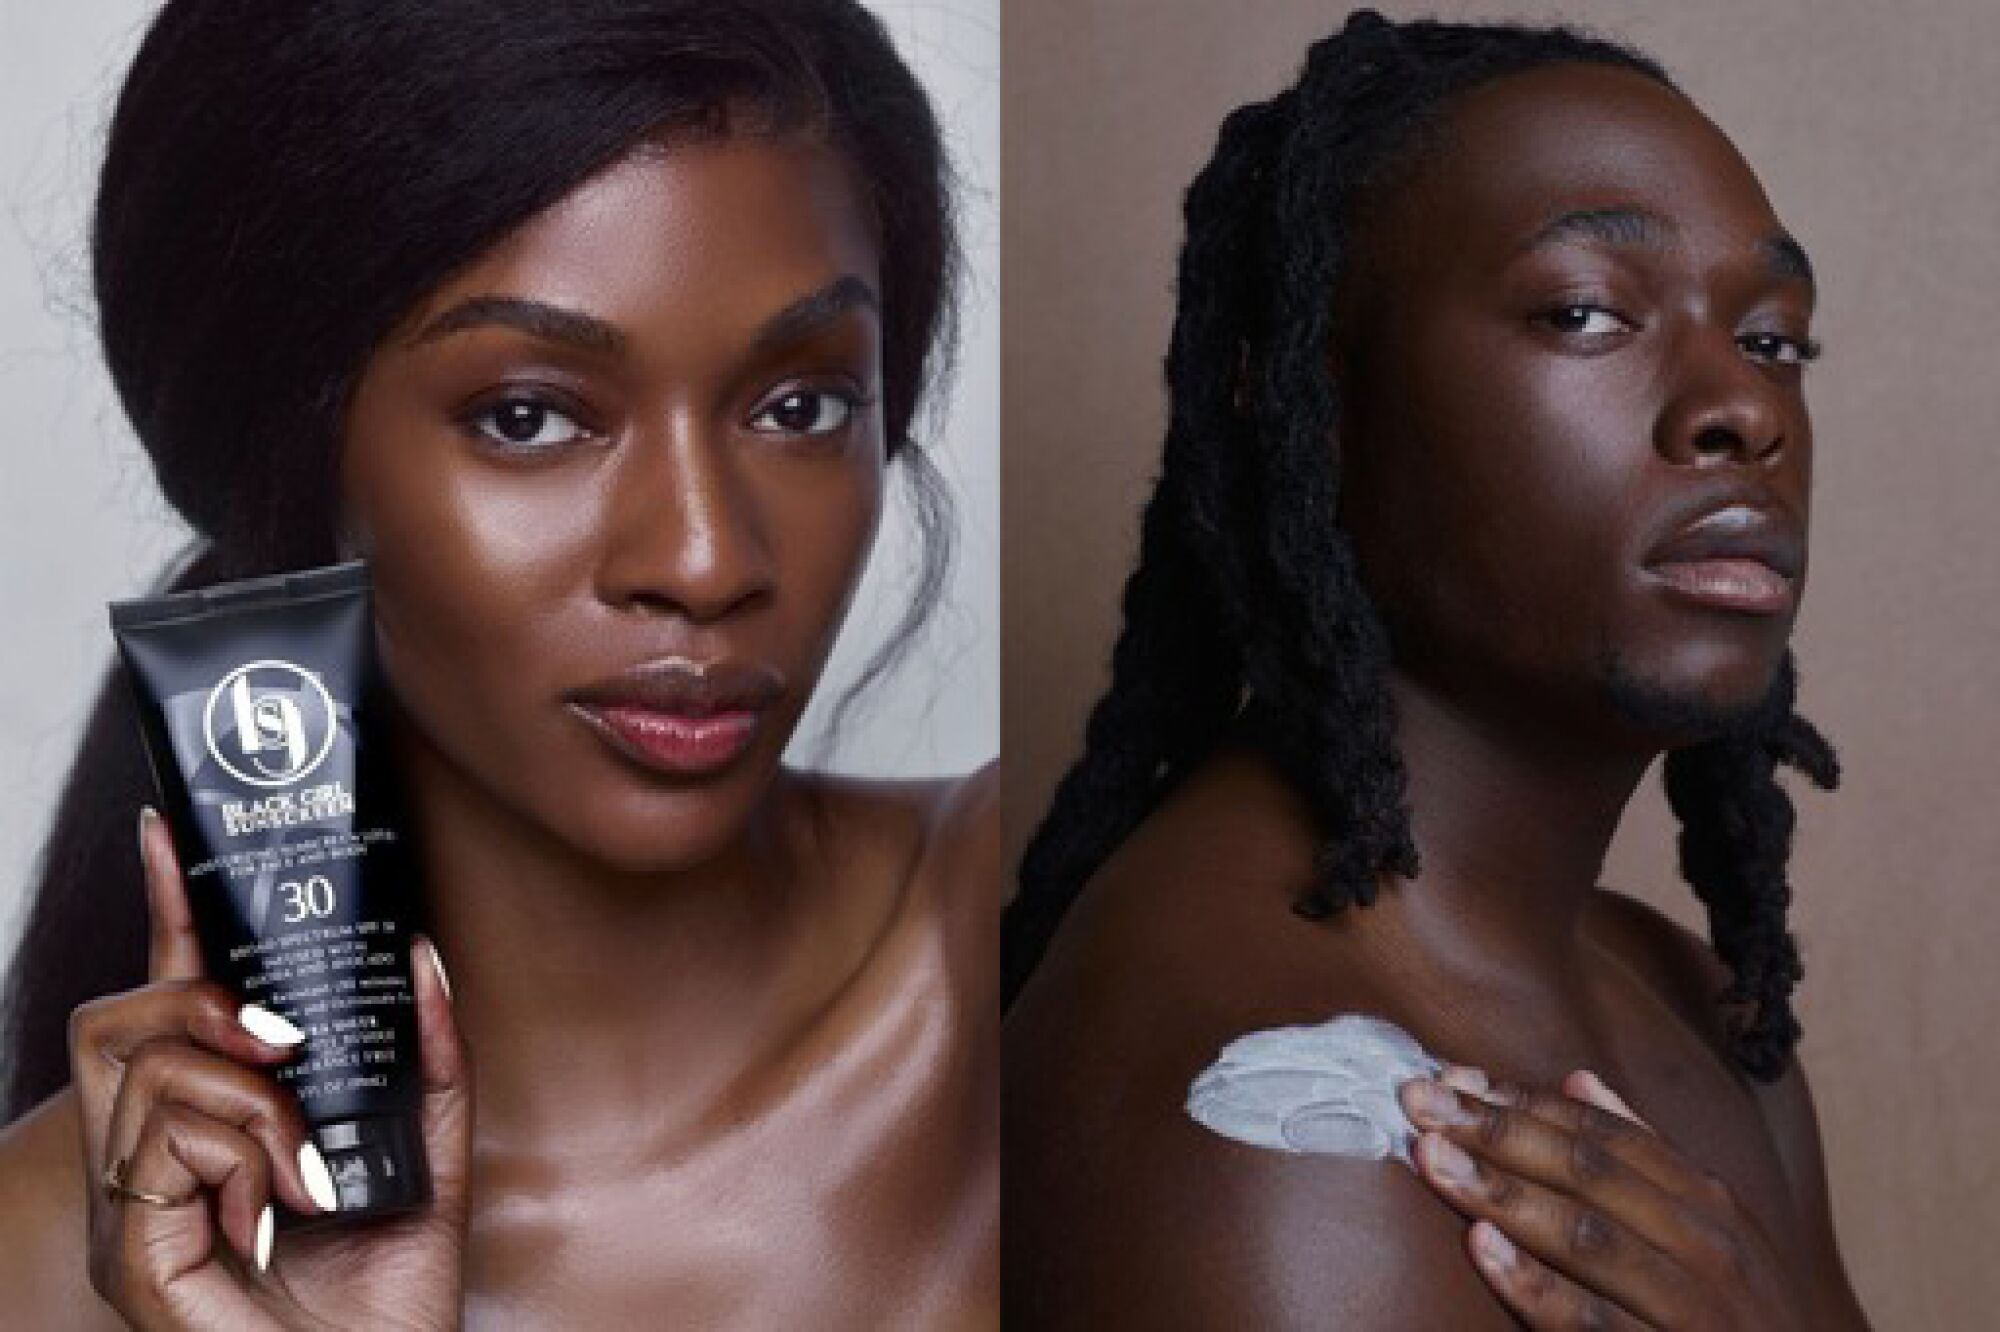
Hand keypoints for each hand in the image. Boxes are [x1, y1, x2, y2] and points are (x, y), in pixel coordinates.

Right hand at [67, 807, 472, 1329]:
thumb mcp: (429, 1160)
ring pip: (152, 1069)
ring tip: (304, 1164)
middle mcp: (152, 1166)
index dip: (166, 914)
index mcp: (207, 1136)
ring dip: (252, 1098)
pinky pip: (166, 1145)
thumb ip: (428, 1064)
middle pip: (119, 1019)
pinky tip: (285, 1208)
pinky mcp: (132, 1257)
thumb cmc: (388, 1300)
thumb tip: (424, 956)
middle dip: (202, 999)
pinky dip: (247, 1157)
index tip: (172, 834)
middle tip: (281, 1042)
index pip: (165, 1005)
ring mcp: (132, 1213)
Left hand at [1396, 1065, 1805, 1329]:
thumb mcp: (1715, 1231)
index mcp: (1706, 1203)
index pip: (1601, 1136)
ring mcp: (1692, 1308)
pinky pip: (1594, 1323)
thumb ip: (1647, 1157)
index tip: (1449, 1075)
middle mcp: (1704, 1245)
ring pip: (1587, 1237)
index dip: (1522, 1101)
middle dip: (1496, 1131)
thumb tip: (1580, 1080)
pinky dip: (1538, 1285)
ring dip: (1503, 1192)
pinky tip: (1484, 1250)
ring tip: (1432, 1157)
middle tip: (1417, 1101)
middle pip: (1587, 1173)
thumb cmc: (1743, 1319)